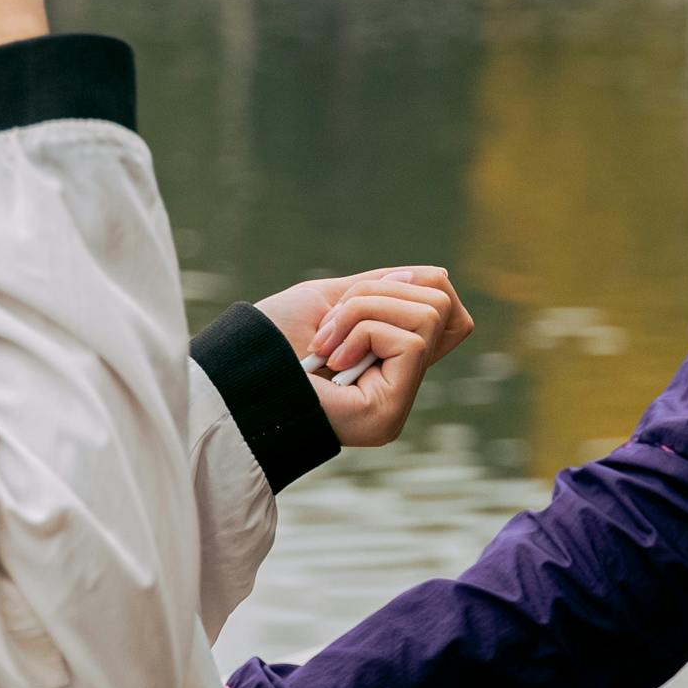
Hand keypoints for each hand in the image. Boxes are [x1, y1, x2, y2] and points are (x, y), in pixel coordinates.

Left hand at [256, 266, 474, 449]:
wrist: (237, 374)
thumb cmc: (270, 339)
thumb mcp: (332, 298)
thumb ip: (383, 289)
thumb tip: (439, 276)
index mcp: (391, 358)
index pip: (450, 312)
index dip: (416, 285)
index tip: (358, 296)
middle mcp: (402, 382)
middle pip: (441, 301)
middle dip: (378, 294)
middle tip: (330, 323)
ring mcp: (400, 399)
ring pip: (429, 314)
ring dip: (365, 311)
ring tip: (326, 341)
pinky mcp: (392, 411)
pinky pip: (410, 340)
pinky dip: (363, 330)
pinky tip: (330, 358)